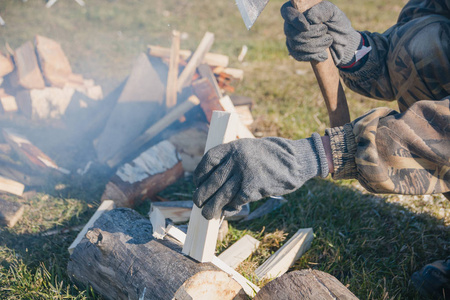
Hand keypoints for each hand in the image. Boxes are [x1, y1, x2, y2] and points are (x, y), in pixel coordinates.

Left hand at [193, 134, 328, 219]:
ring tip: (207, 215)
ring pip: (222, 194)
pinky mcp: (254, 187)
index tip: (197, 183)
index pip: (208, 160)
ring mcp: (245, 173)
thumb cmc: (270, 157)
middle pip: (212, 180)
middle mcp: (237, 159)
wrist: (296, 160)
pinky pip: (238, 201)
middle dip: (202, 194)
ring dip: (213, 207)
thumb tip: (214, 184)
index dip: (200, 173)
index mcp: (233, 147)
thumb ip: (232, 160)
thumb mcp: (248, 149)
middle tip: (198, 203)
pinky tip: (231, 210)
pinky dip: (232, 207)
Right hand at [281, 1, 361, 66]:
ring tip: (328, 41)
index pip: (287, 12)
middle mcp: (292, 24)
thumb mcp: (334, 13)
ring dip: (314, 45)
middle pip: (290, 31)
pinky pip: (298, 56)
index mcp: (299, 10)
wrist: (343, 42)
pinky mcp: (296, 52)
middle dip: (309, 35)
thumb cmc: (337, 23)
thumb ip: (322, 10)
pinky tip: (323, 54)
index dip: (294, 20)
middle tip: (325, 32)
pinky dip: (312, 55)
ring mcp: (292, 39)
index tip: (307, 27)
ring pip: (295, 45)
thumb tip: (309, 17)